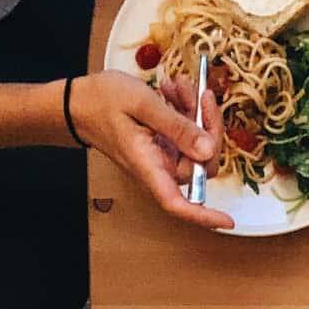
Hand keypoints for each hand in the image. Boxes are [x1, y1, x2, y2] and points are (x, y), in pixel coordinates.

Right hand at [68, 71, 233, 231]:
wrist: (80, 101)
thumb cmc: (102, 102)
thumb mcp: (141, 104)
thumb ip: (176, 127)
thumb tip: (208, 150)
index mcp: (149, 167)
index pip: (178, 203)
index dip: (204, 216)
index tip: (228, 221)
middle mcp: (159, 168)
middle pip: (202, 164)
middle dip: (208, 127)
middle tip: (200, 94)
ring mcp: (163, 158)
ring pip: (198, 145)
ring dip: (196, 113)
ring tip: (176, 87)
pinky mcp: (165, 146)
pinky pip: (187, 135)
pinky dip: (186, 112)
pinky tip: (173, 92)